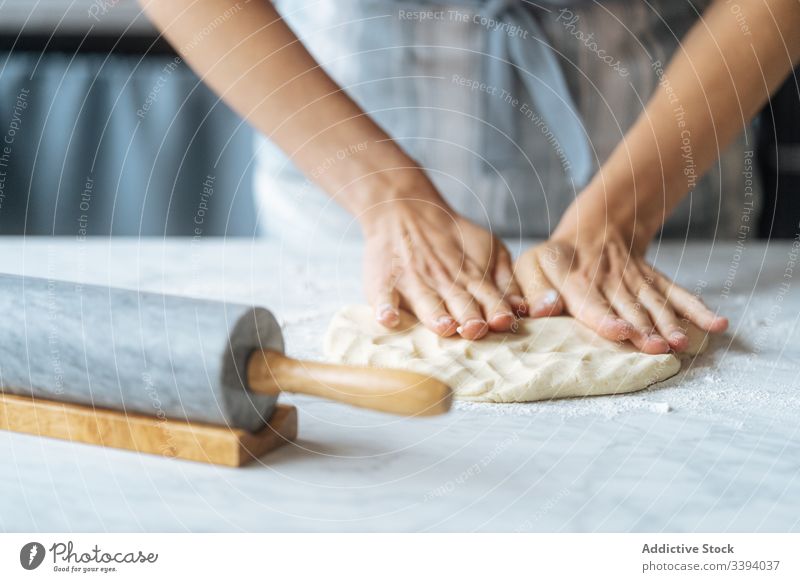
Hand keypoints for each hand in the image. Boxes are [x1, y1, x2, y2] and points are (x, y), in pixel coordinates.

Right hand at [361, 199, 526, 339]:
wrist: (404, 209)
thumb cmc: (451, 239)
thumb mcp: (489, 248)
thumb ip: (506, 279)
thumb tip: (522, 308)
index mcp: (470, 278)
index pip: (487, 298)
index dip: (495, 310)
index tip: (502, 322)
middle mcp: (443, 283)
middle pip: (459, 303)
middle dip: (469, 317)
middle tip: (475, 328)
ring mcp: (412, 282)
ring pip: (426, 302)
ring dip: (435, 315)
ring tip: (444, 325)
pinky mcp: (384, 282)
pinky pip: (383, 296)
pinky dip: (384, 308)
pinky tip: (387, 319)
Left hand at [515, 227, 727, 353]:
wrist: (594, 227)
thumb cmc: (555, 259)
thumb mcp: (531, 266)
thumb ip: (534, 290)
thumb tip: (543, 311)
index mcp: (572, 275)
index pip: (588, 297)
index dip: (604, 316)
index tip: (619, 332)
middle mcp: (606, 277)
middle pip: (627, 304)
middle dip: (643, 328)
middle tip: (657, 349)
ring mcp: (634, 279)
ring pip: (653, 302)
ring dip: (668, 323)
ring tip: (681, 343)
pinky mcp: (653, 280)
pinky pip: (676, 294)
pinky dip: (697, 309)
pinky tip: (716, 323)